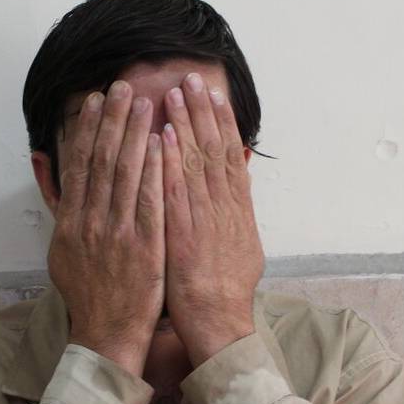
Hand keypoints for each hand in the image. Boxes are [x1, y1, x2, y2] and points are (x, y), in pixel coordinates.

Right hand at [48, 80, 165, 377]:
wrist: (106, 334)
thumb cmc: (87, 295)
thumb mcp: (61, 252)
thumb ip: (58, 207)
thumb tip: (42, 164)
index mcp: (70, 223)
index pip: (78, 167)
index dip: (87, 130)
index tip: (95, 101)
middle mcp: (90, 222)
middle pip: (100, 161)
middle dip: (111, 120)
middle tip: (121, 86)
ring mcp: (117, 233)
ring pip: (123, 173)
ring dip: (133, 133)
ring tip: (142, 101)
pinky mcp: (144, 246)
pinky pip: (148, 199)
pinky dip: (153, 168)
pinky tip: (160, 142)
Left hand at [160, 72, 264, 368]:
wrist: (219, 324)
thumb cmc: (226, 292)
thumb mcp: (242, 247)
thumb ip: (237, 214)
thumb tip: (238, 186)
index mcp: (237, 211)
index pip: (229, 157)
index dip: (220, 124)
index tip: (213, 95)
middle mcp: (224, 210)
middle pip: (214, 151)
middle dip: (203, 113)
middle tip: (191, 79)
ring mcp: (204, 222)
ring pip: (196, 165)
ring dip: (185, 127)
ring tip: (176, 94)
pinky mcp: (184, 237)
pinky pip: (176, 194)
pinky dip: (170, 164)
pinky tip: (162, 138)